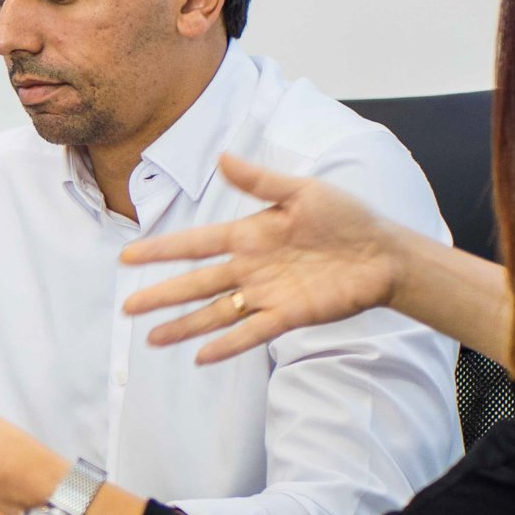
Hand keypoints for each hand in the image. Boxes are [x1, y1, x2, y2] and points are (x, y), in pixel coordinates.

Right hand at [120, 153, 399, 362]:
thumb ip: (261, 181)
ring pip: (215, 313)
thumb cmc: (348, 218)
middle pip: (196, 283)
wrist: (387, 254)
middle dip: (161, 296)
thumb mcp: (303, 192)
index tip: (128, 256)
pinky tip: (200, 357)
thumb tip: (222, 158)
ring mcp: (267, 294)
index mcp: (249, 235)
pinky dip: (226, 345)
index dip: (161, 250)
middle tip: (127, 307)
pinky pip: (251, 333)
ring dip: (184, 326)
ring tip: (151, 339)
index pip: (195, 244)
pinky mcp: (289, 316)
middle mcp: (250, 268)